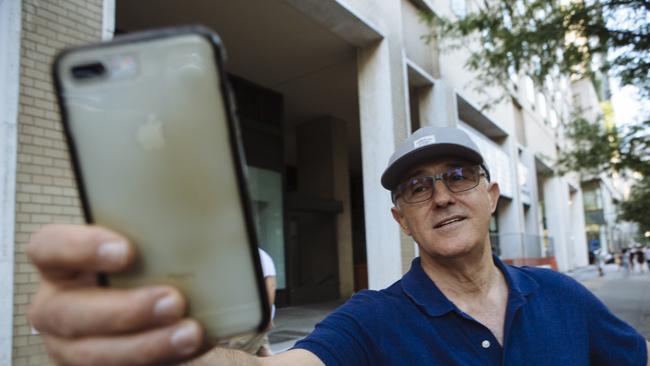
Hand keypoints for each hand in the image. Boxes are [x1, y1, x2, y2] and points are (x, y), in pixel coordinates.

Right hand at [27, 224, 204, 365]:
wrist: (155, 305)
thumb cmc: (143, 266)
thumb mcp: (141, 245)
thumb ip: (154, 235)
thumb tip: (201, 220)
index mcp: (60, 263)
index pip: (48, 248)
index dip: (81, 248)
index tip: (126, 250)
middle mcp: (57, 305)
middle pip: (70, 312)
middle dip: (125, 310)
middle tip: (172, 301)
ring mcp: (71, 344)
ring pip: (93, 353)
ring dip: (146, 345)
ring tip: (190, 333)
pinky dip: (162, 359)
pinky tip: (195, 344)